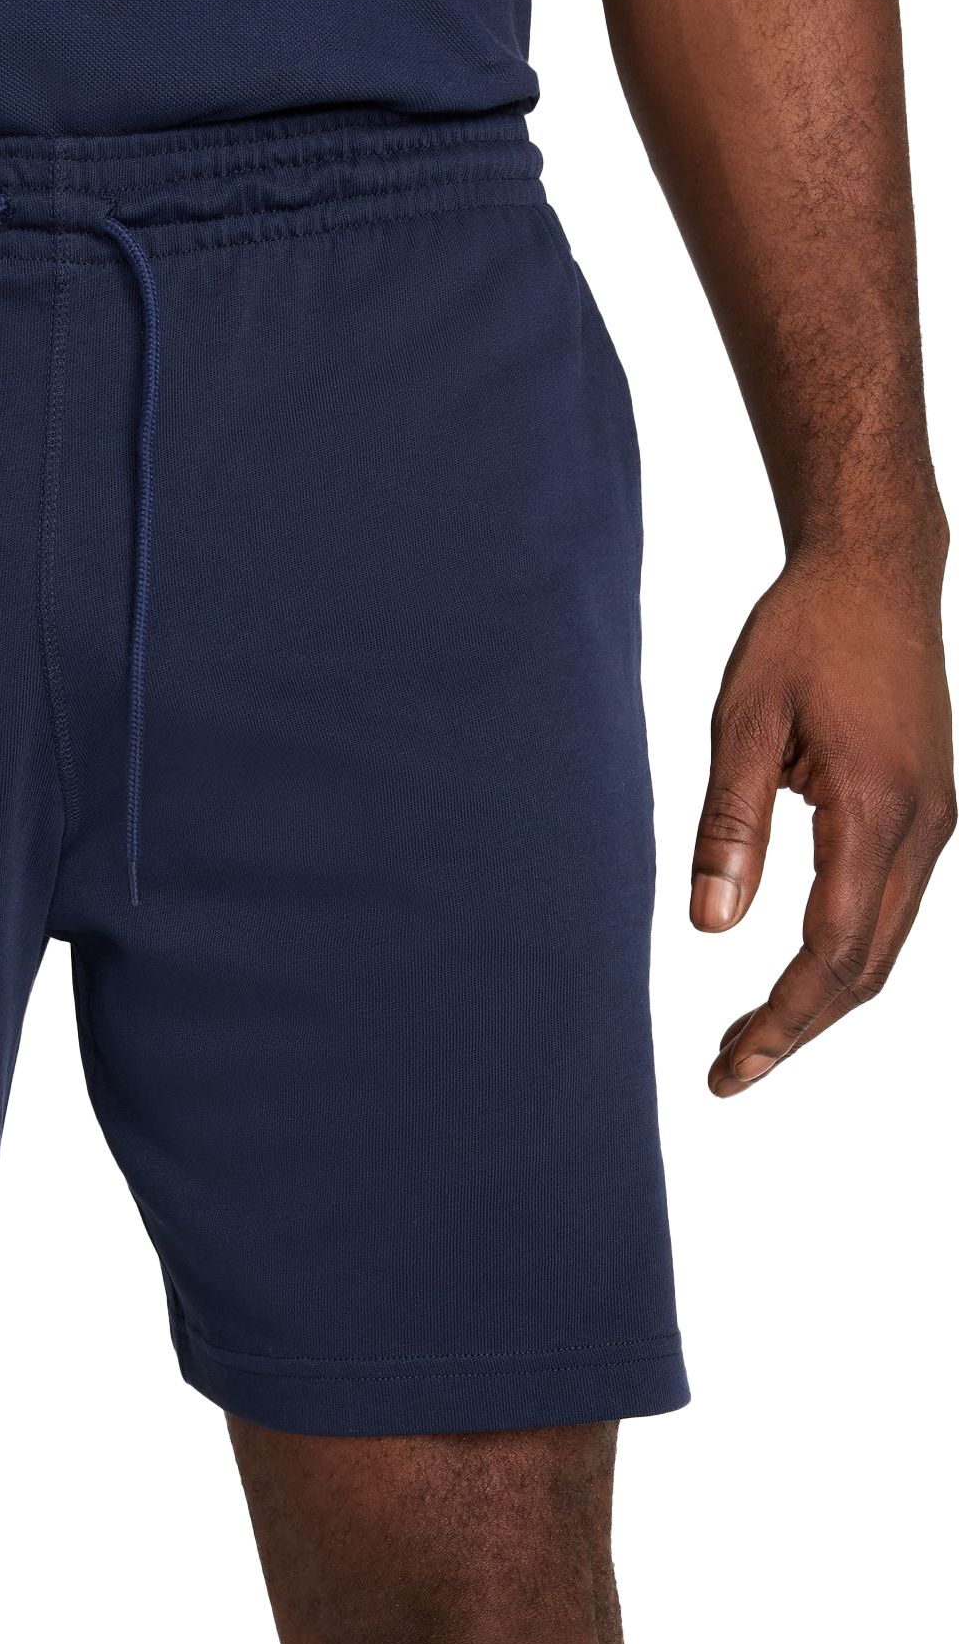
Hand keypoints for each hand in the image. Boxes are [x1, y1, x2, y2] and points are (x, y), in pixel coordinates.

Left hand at [692, 543, 952, 1095]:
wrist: (875, 571)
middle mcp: (923, 827)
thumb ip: (727, 824)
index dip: (782, 1021)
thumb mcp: (742, 719)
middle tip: (726, 1073)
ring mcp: (934, 821)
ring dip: (820, 1000)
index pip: (831, 952)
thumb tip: (709, 925)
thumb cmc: (803, 633)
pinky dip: (842, 955)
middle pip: (867, 968)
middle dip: (797, 1030)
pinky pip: (889, 907)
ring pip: (883, 945)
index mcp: (876, 810)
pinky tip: (792, 970)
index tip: (730, 1068)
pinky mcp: (926, 810)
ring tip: (746, 1037)